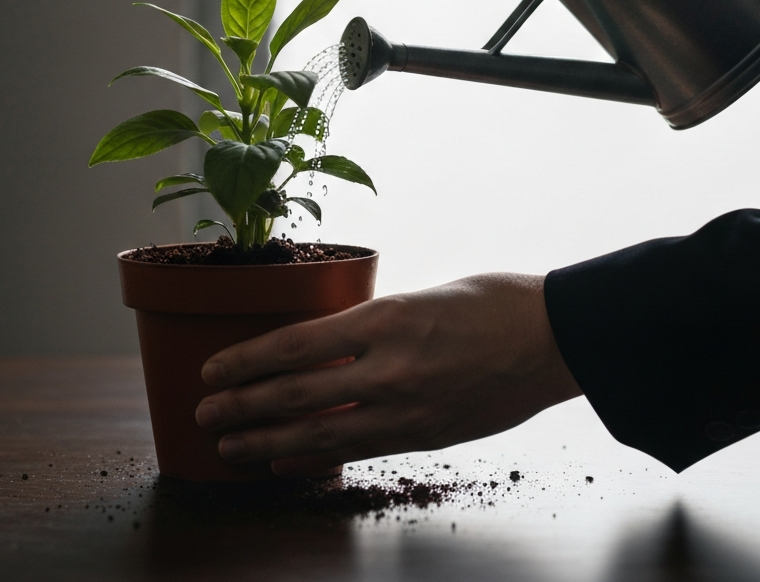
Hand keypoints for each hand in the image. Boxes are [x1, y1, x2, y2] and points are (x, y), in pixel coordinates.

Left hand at [195, 273, 581, 474]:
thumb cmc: (494, 302)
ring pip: (320, 433)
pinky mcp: (427, 436)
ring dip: (268, 444)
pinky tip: (289, 465)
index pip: (295, 345)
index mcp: (386, 319)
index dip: (246, 361)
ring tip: (231, 448)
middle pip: (295, 396)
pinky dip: (317, 458)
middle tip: (205, 414)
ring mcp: (407, 408)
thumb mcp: (425, 295)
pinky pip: (359, 450)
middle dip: (242, 407)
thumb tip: (333, 346)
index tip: (212, 369)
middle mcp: (388, 368)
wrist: (554, 339)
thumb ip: (377, 324)